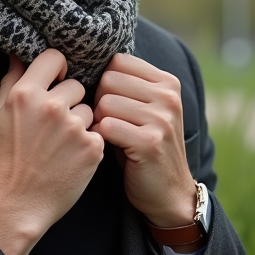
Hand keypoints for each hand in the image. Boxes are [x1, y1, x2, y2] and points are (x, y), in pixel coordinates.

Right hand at [0, 49, 104, 254]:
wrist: (17, 204)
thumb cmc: (4, 161)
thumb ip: (11, 81)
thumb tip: (17, 54)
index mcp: (25, 94)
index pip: (54, 58)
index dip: (57, 68)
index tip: (56, 80)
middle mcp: (51, 107)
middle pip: (76, 85)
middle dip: (68, 101)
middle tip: (53, 126)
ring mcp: (74, 127)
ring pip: (89, 110)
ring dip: (80, 123)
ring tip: (60, 145)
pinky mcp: (92, 147)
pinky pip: (97, 132)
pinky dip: (88, 144)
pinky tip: (71, 158)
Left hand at [91, 54, 194, 229]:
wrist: (169, 192)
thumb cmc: (145, 146)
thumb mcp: (145, 109)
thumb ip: (127, 86)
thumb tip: (85, 65)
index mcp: (168, 83)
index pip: (118, 62)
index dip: (105, 82)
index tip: (112, 103)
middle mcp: (168, 97)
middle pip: (108, 80)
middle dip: (99, 101)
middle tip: (108, 122)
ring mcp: (162, 119)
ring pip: (105, 103)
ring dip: (99, 121)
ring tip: (110, 136)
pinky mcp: (150, 142)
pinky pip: (107, 126)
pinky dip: (100, 137)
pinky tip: (109, 147)